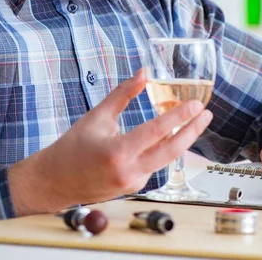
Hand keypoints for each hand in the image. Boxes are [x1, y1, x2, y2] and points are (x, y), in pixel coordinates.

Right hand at [9, 69, 212, 214]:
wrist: (54, 182)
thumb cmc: (72, 147)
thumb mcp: (97, 115)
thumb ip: (123, 94)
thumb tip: (144, 73)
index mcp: (117, 152)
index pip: (156, 132)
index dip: (179, 117)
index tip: (196, 105)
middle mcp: (128, 172)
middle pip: (171, 150)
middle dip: (193, 131)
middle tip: (207, 114)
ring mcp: (133, 183)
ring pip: (166, 158)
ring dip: (183, 139)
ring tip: (196, 120)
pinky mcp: (135, 186)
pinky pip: (155, 164)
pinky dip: (165, 148)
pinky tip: (171, 134)